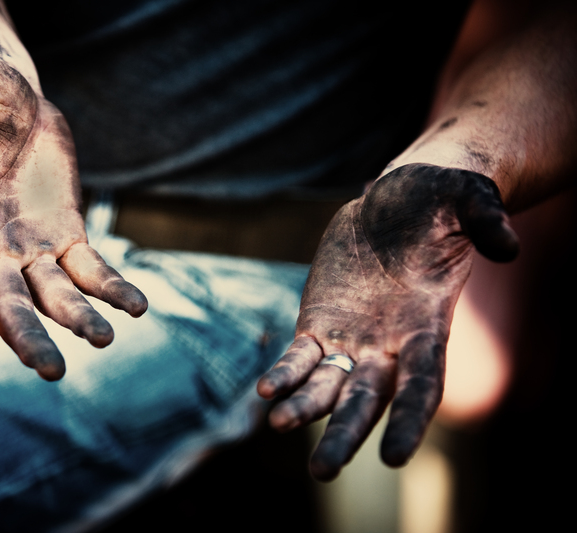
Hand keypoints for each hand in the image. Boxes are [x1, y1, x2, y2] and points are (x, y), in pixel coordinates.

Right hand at [0, 59, 146, 379]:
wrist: (8, 95)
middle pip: (9, 302)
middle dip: (28, 336)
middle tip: (52, 372)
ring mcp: (32, 243)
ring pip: (55, 292)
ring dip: (78, 318)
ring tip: (104, 340)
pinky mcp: (67, 232)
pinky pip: (92, 268)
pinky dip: (113, 288)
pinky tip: (138, 308)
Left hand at [257, 164, 517, 479]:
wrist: (396, 201)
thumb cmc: (439, 200)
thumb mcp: (467, 198)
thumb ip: (487, 219)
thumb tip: (509, 246)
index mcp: (428, 327)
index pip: (423, 386)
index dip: (409, 421)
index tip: (392, 457)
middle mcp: (389, 345)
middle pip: (368, 402)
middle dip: (345, 435)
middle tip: (322, 472)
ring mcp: (351, 337)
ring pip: (329, 387)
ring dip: (305, 410)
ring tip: (279, 426)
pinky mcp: (319, 322)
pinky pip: (300, 358)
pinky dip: (284, 375)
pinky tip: (264, 393)